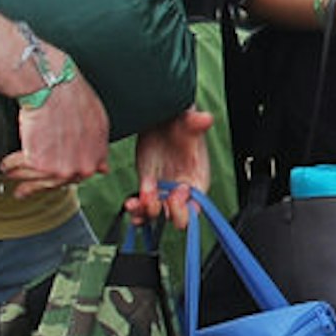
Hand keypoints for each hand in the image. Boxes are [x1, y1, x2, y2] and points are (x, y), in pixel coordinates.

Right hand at [0, 64, 116, 194]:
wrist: (52, 86)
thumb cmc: (73, 95)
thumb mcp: (97, 120)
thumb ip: (98, 146)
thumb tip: (102, 168)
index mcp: (96, 155)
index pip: (79, 175)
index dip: (62, 176)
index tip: (52, 177)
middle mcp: (81, 166)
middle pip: (56, 182)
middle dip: (38, 184)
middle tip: (25, 188)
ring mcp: (60, 168)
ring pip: (36, 179)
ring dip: (20, 177)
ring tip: (10, 175)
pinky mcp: (38, 163)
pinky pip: (19, 167)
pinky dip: (9, 165)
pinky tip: (5, 165)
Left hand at [123, 110, 212, 227]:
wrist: (161, 120)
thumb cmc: (181, 123)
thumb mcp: (189, 122)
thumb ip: (197, 123)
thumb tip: (206, 118)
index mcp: (197, 182)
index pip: (196, 208)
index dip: (186, 206)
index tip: (177, 191)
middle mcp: (182, 192)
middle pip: (175, 216)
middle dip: (164, 212)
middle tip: (152, 197)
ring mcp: (163, 192)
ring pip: (156, 215)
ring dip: (145, 213)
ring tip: (135, 203)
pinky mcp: (148, 189)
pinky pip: (143, 208)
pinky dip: (136, 211)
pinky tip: (130, 204)